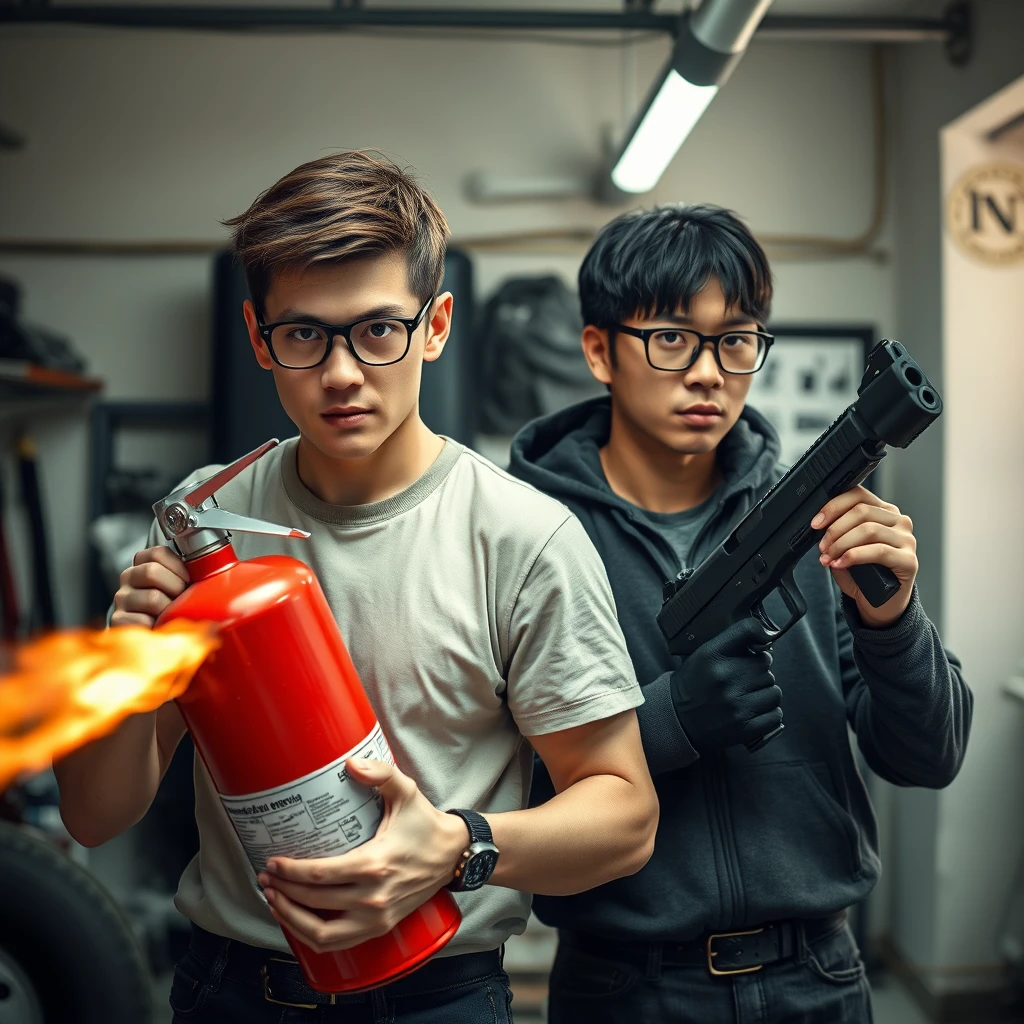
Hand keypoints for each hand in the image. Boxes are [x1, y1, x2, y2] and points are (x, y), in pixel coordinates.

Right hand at [110, 546, 188, 627]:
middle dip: (175, 587)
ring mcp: (121, 599)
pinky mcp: (118, 620)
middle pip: (151, 571)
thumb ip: (188, 572)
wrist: (152, 633)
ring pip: (152, 598)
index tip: (187, 579)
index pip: (157, 553)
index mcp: (144, 563)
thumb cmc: (171, 605)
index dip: (178, 566)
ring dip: (169, 609)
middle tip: (181, 599)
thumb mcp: (180, 584)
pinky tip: (160, 626)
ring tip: (172, 614)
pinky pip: (143, 620)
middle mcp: (128, 577)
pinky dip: (158, 625)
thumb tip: (212, 564)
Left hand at [257, 758, 467, 953]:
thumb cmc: (426, 823)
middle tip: (266, 876)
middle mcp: (373, 897)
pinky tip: (298, 919)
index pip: (320, 876)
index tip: (272, 862)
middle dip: (282, 891)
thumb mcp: (406, 791)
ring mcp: (377, 918)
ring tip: (275, 899)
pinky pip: (337, 942)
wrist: (453, 855)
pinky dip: (311, 935)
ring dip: (291, 919)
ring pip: (321, 933)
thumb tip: (349, 764)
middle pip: (314, 903)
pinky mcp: (380, 927)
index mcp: (375, 865)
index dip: (290, 871)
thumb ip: (380, 773)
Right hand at [670, 617, 781, 753]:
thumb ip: (732, 642)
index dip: (760, 634)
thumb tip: (766, 637)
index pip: (747, 630)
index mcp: (712, 656)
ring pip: (774, 692)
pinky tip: (754, 711)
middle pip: (765, 666)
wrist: (678, 718)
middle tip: (744, 678)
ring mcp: (736, 706)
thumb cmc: (695, 683)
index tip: (761, 642)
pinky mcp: (745, 728)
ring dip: (766, 693)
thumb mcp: (704, 655)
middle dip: (758, 671)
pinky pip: (775, 715)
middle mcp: (724, 678)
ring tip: (749, 695)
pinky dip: (769, 714)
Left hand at [812, 485, 916, 627]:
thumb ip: (837, 532)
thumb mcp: (845, 547)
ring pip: (868, 530)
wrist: (879, 603)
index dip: (833, 506)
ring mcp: (906, 540)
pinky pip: (878, 551)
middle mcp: (898, 521)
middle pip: (861, 511)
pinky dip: (854, 556)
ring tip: (829, 557)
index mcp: (883, 511)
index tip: (816, 523)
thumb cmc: (862, 573)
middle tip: (822, 547)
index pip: (858, 495)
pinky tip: (841, 563)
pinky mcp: (909, 560)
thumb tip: (819, 524)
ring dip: (841, 544)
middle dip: (835, 529)